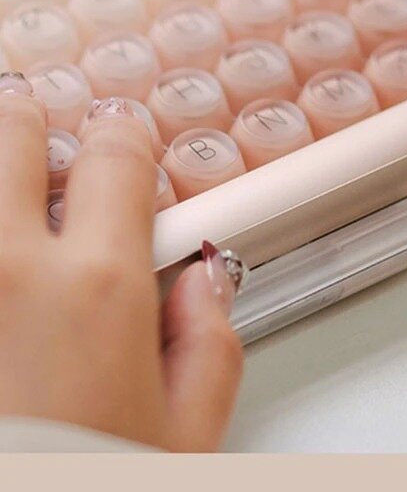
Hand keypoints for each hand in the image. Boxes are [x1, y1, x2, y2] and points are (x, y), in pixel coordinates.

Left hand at [0, 81, 243, 450]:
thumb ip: (210, 347)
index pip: (118, 155)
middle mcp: (5, 269)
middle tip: (32, 134)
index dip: (124, 136)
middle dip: (28, 126)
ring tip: (0, 180)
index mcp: (96, 286)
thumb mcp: (182, 440)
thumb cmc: (80, 489)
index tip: (120, 142)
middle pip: (12, 135)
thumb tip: (201, 286)